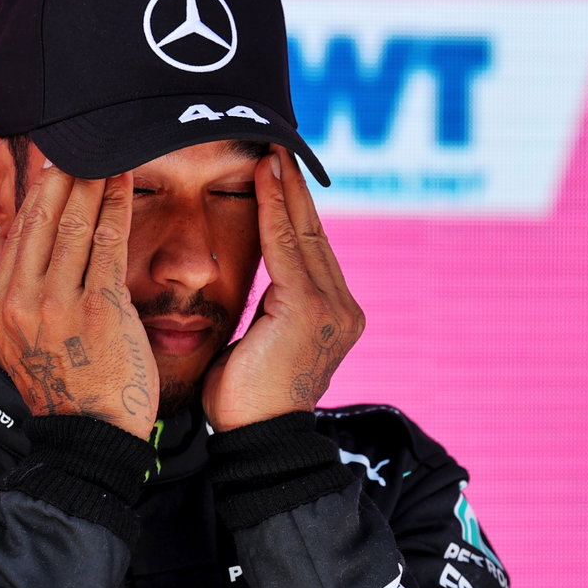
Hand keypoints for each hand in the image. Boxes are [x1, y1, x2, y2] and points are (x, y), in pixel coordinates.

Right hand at [0, 165, 157, 439]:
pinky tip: (127, 179)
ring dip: (93, 180)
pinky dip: (116, 205)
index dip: (35, 187)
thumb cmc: (63, 387)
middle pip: (42, 218)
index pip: (15, 230)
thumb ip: (4, 279)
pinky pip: (107, 243)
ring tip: (108, 148)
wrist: (88, 440)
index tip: (50, 153)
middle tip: (82, 136)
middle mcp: (19, 299)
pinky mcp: (98, 308)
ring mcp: (58, 303)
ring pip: (74, 223)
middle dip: (64, 173)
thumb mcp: (16, 334)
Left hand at [202, 146, 363, 430]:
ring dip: (284, 189)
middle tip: (276, 145)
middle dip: (294, 190)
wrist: (256, 441)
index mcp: (333, 317)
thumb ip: (265, 312)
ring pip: (304, 234)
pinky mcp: (310, 309)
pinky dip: (274, 209)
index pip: (310, 253)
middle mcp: (342, 309)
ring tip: (270, 151)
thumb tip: (252, 291)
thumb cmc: (245, 403)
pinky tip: (265, 178)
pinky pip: (286, 248)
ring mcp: (332, 309)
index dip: (294, 211)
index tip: (277, 174)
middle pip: (314, 236)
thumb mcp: (259, 344)